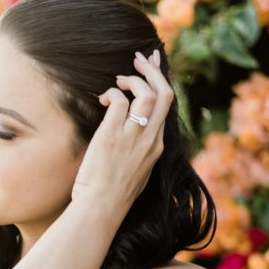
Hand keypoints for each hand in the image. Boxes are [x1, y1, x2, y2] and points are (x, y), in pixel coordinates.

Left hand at [71, 49, 173, 218]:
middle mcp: (150, 140)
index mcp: (157, 147)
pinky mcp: (112, 136)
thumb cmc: (112, 195)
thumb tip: (131, 135)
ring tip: (119, 80)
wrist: (101, 208)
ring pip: (146, 93)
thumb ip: (139, 152)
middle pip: (164, 93)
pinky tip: (103, 100)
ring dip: (133, 79)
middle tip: (139, 59)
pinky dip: (112, 94)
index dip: (161, 81)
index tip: (153, 66)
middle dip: (153, 70)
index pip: (167, 106)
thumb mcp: (136, 172)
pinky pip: (119, 101)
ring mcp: (133, 138)